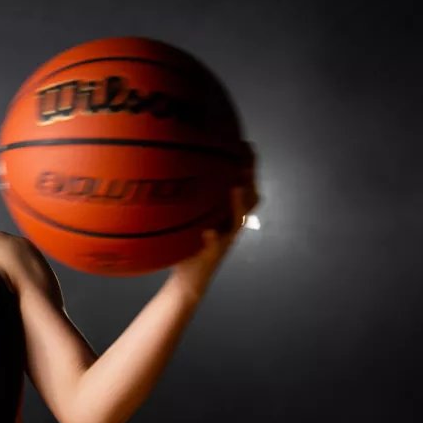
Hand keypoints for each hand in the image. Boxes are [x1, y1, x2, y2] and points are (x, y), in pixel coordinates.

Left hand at [170, 152, 259, 298]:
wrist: (188, 278)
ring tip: (235, 187)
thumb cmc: (187, 243)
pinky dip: (212, 239)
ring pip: (238, 219)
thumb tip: (173, 168)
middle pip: (249, 198)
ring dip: (238, 203)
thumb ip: (191, 197)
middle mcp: (231, 224)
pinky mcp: (212, 255)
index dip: (247, 165)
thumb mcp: (190, 217)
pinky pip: (215, 246)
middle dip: (249, 178)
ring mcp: (224, 240)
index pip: (244, 185)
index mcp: (228, 212)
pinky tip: (208, 232)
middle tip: (244, 160)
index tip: (244, 144)